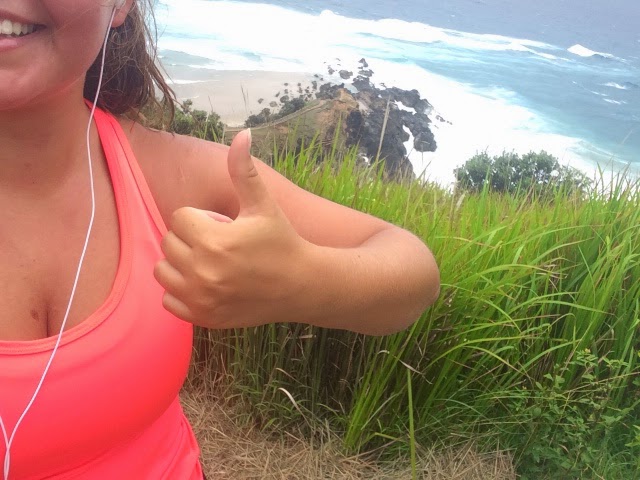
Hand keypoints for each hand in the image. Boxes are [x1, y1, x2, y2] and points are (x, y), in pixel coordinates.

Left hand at [153, 130, 311, 328]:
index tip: (224, 225)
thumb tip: (243, 132)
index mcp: (214, 241)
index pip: (179, 217)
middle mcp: (202, 272)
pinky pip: (168, 300)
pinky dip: (181, 291)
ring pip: (163, 271)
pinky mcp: (203, 318)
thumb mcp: (263, 205)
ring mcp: (201, 299)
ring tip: (209, 263)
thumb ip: (244, 171)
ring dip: (180, 263)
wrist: (301, 286)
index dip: (201, 218)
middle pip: (169, 242)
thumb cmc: (282, 241)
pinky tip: (206, 284)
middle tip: (220, 244)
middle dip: (190, 238)